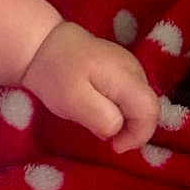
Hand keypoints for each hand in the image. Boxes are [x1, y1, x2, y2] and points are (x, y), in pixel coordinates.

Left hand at [21, 21, 159, 152]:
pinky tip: (96, 105)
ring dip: (124, 118)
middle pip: (147, 107)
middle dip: (131, 128)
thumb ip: (103, 119)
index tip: (113, 146)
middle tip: (102, 134)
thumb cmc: (55, 73)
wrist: (38, 42)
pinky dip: (118, 106)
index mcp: (127, 76)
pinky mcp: (118, 65)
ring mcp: (128, 64)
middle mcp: (134, 68)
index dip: (138, 135)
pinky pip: (128, 93)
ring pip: (138, 101)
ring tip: (96, 119)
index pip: (150, 111)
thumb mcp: (74, 101)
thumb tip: (118, 130)